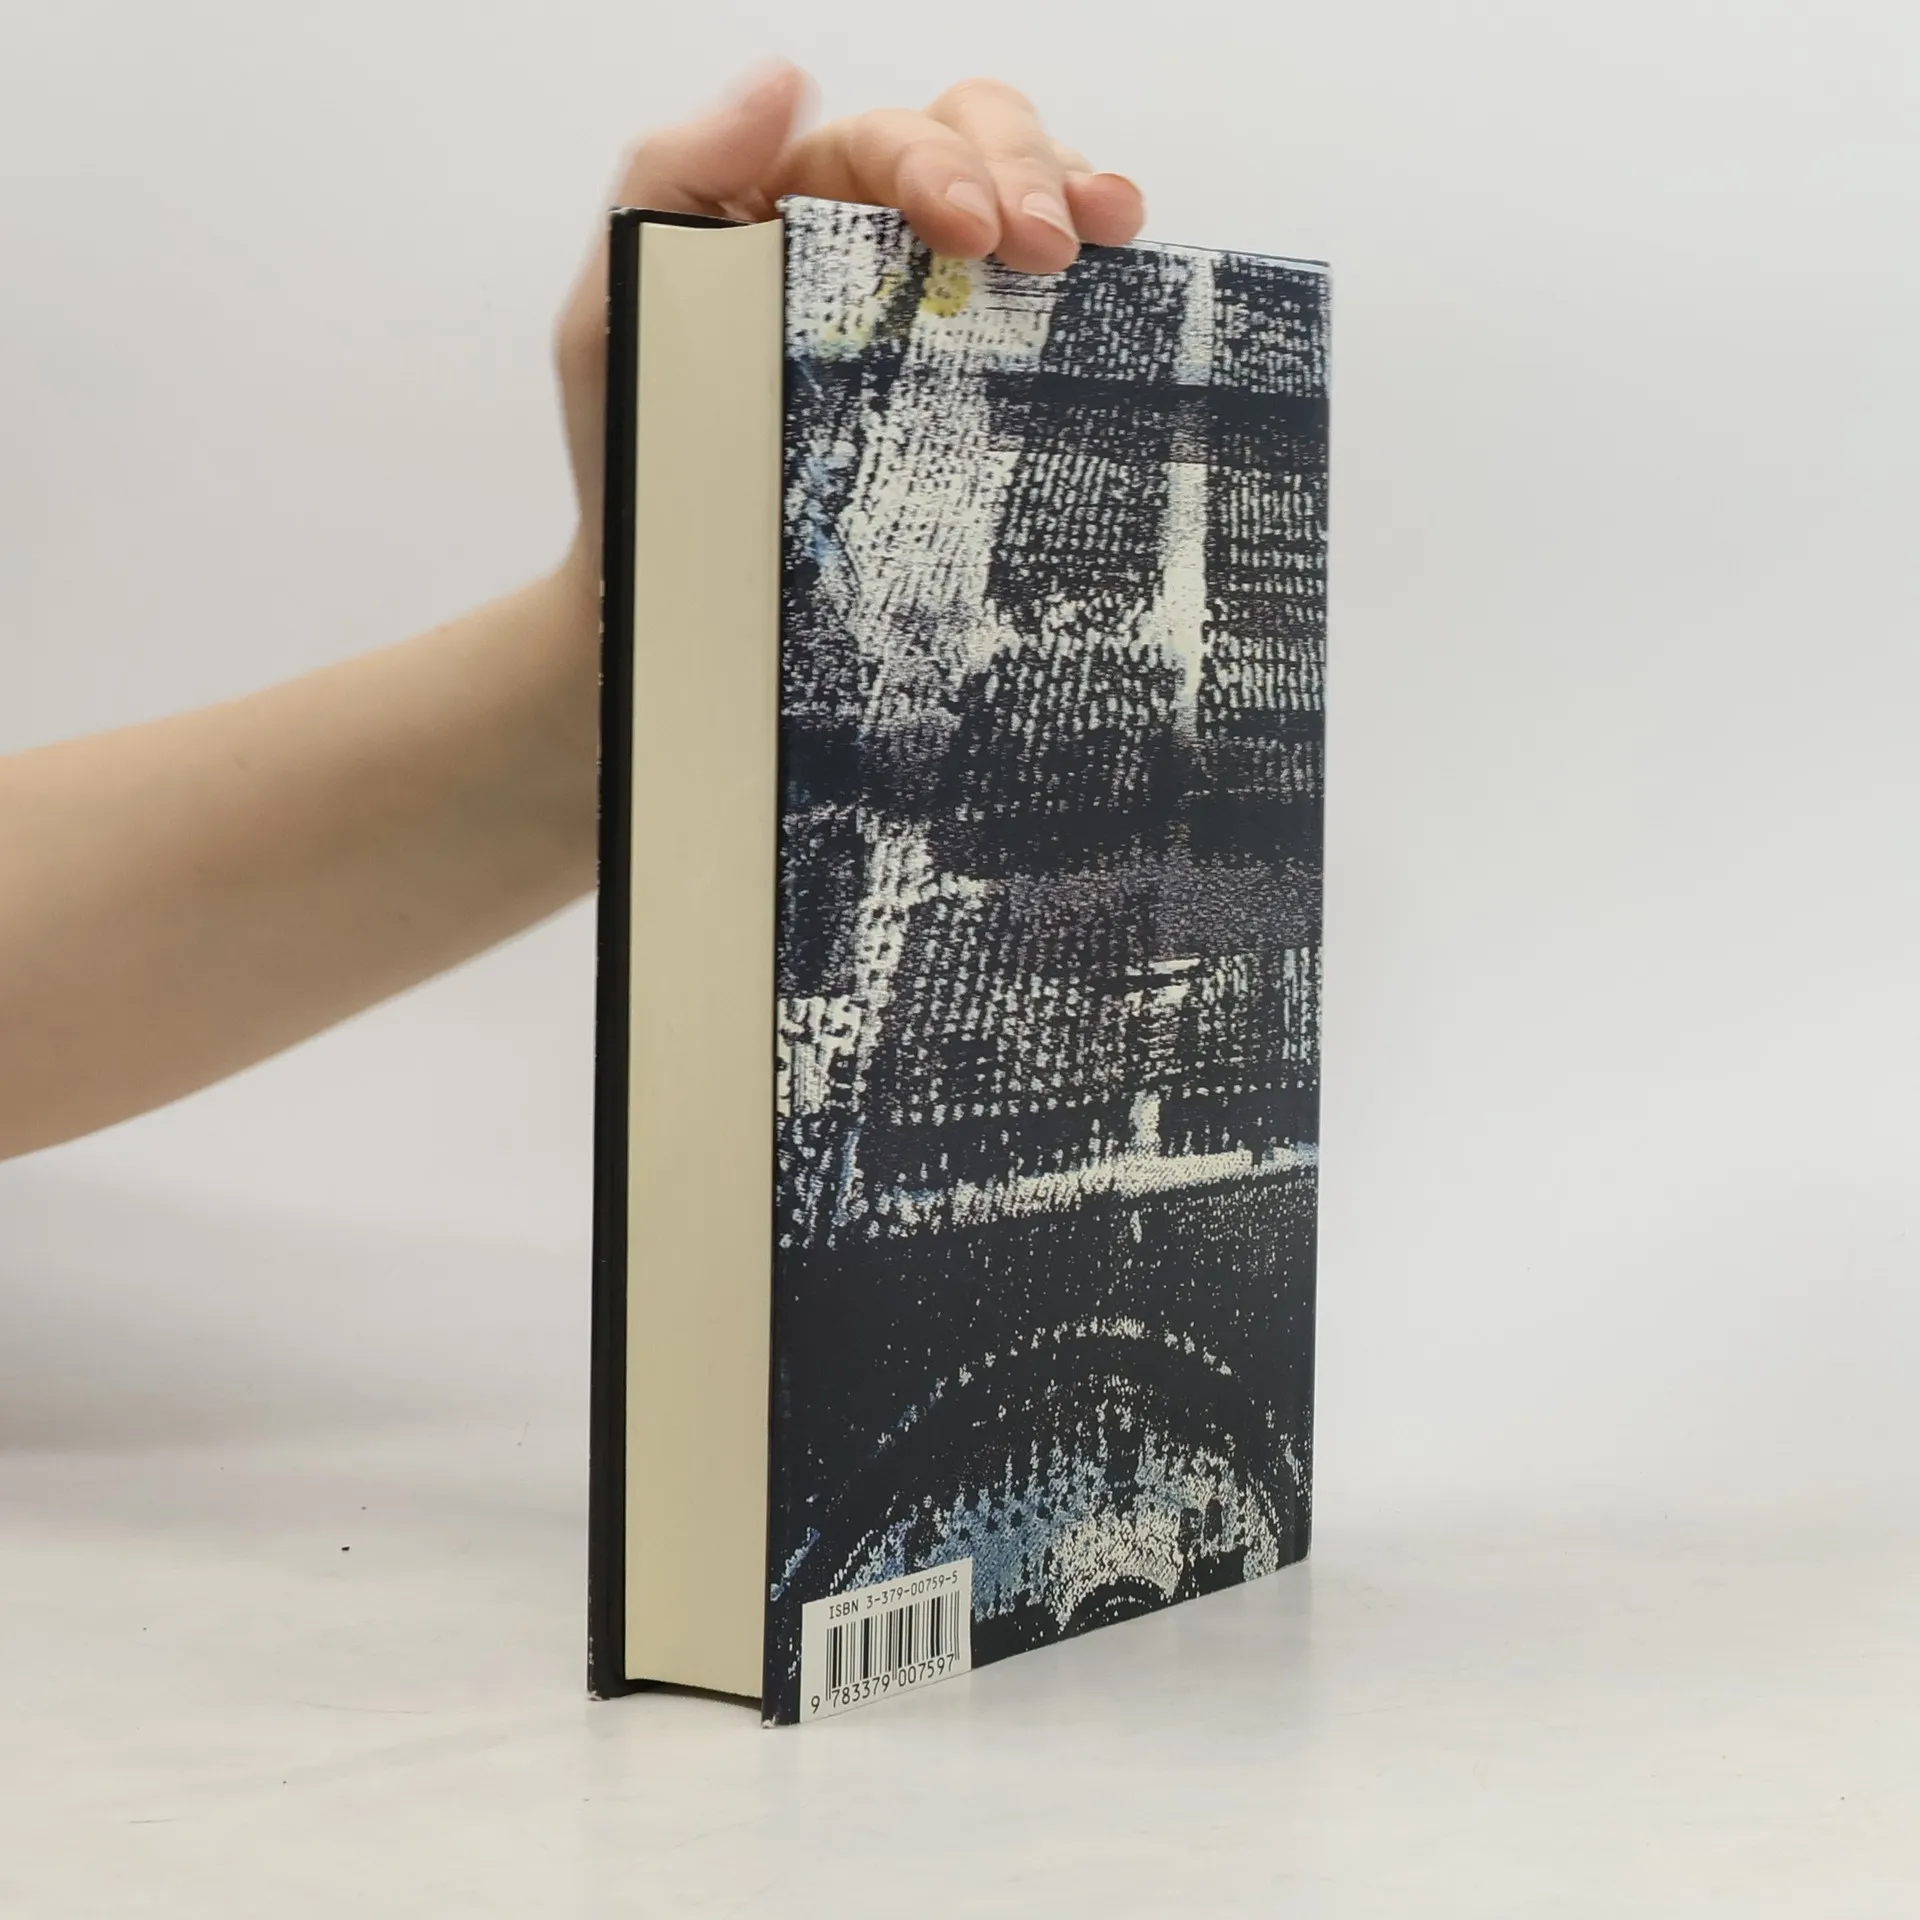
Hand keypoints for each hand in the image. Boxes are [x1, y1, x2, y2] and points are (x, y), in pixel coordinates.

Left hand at [554, 65, 1145, 582]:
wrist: (675, 606)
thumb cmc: (639, 470)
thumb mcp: (613, 321)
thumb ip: (670, 185)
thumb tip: (782, 80)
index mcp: (785, 206)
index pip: (881, 142)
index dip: (938, 163)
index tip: (970, 232)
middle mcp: (866, 237)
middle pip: (968, 141)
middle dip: (1020, 172)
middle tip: (1049, 249)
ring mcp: (927, 308)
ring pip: (1021, 194)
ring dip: (1072, 192)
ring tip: (1105, 234)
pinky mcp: (971, 383)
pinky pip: (1041, 304)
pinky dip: (1093, 274)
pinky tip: (1121, 275)